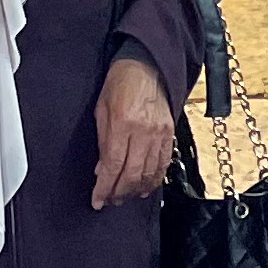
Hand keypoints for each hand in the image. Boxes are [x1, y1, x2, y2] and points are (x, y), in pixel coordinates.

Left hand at [92, 53, 175, 206]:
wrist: (147, 66)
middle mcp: (143, 131)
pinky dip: (154, 179)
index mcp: (123, 123)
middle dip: (119, 193)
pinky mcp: (170, 134)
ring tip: (124, 197)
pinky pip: (163, 164)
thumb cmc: (120, 84)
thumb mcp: (102, 110)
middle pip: (132, 174)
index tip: (97, 200)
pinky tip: (145, 187)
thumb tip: (102, 170)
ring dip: (136, 190)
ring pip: (149, 173)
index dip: (104, 187)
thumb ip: (102, 142)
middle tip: (110, 200)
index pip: (113, 165)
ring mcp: (159, 134)